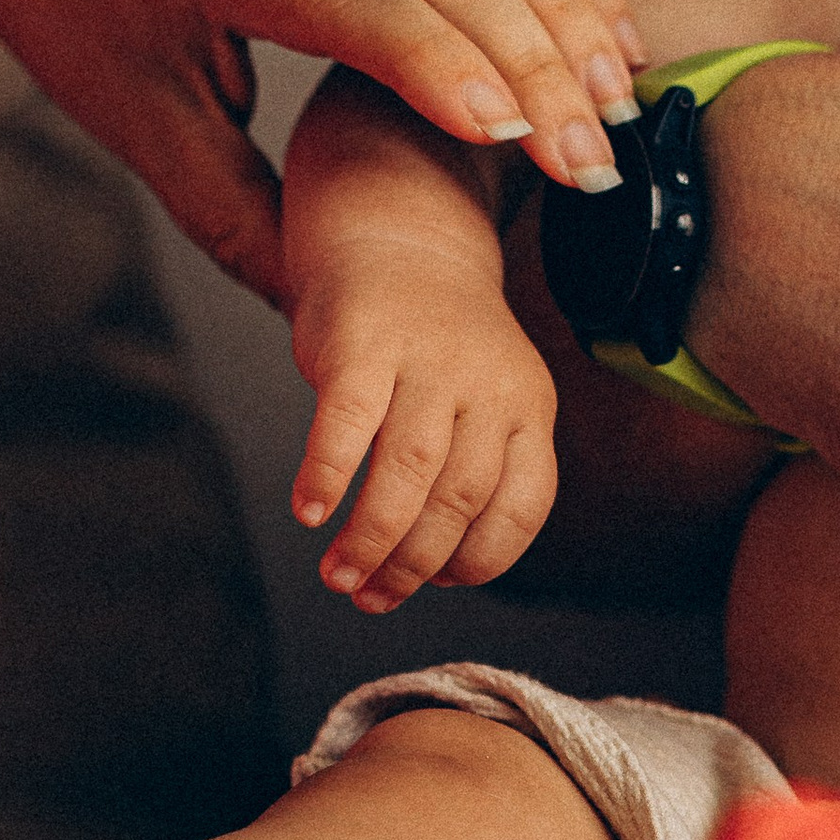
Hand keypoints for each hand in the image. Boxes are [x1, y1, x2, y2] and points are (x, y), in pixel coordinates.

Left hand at [0, 0, 646, 304]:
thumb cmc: (75, 0)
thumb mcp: (135, 121)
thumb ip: (236, 215)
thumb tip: (326, 313)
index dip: (436, 63)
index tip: (508, 136)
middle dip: (531, 62)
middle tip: (592, 164)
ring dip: (563, 9)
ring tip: (620, 100)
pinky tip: (604, 30)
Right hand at [289, 237, 558, 611]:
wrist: (400, 243)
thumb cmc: (437, 349)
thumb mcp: (487, 400)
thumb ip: (473, 472)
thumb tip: (429, 571)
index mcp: (529, 407)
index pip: (523, 505)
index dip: (482, 558)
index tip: (441, 583)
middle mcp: (488, 384)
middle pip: (458, 498)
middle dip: (412, 564)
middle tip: (370, 596)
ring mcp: (428, 360)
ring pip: (408, 471)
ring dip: (371, 539)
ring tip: (338, 577)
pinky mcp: (366, 342)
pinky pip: (347, 424)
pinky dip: (327, 477)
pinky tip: (310, 513)